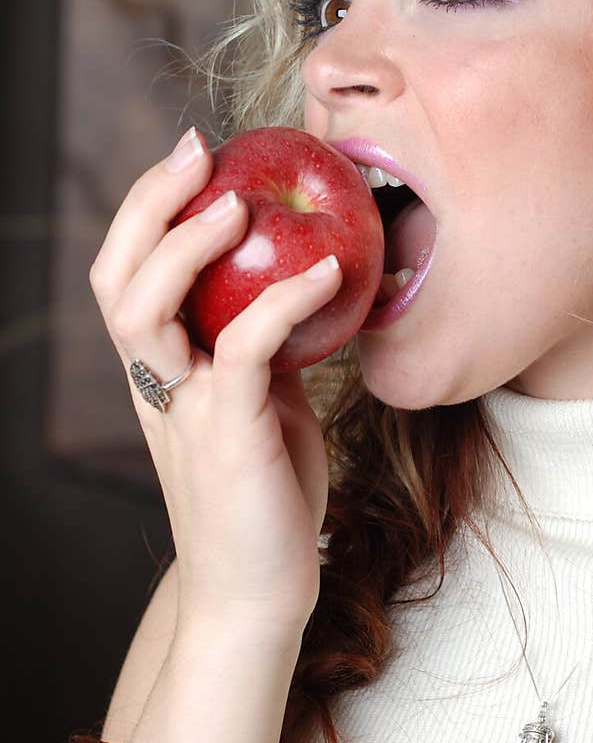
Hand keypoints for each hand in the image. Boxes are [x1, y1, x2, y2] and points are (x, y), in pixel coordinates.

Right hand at [88, 128, 343, 648]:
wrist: (259, 590)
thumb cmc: (266, 499)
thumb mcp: (261, 409)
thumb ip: (261, 355)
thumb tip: (298, 296)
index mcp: (159, 373)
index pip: (125, 275)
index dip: (146, 211)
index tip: (191, 158)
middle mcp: (157, 385)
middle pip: (115, 277)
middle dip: (146, 205)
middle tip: (196, 151)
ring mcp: (184, 410)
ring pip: (147, 308)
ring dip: (187, 246)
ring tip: (237, 204)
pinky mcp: (227, 434)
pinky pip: (244, 350)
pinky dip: (283, 302)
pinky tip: (327, 272)